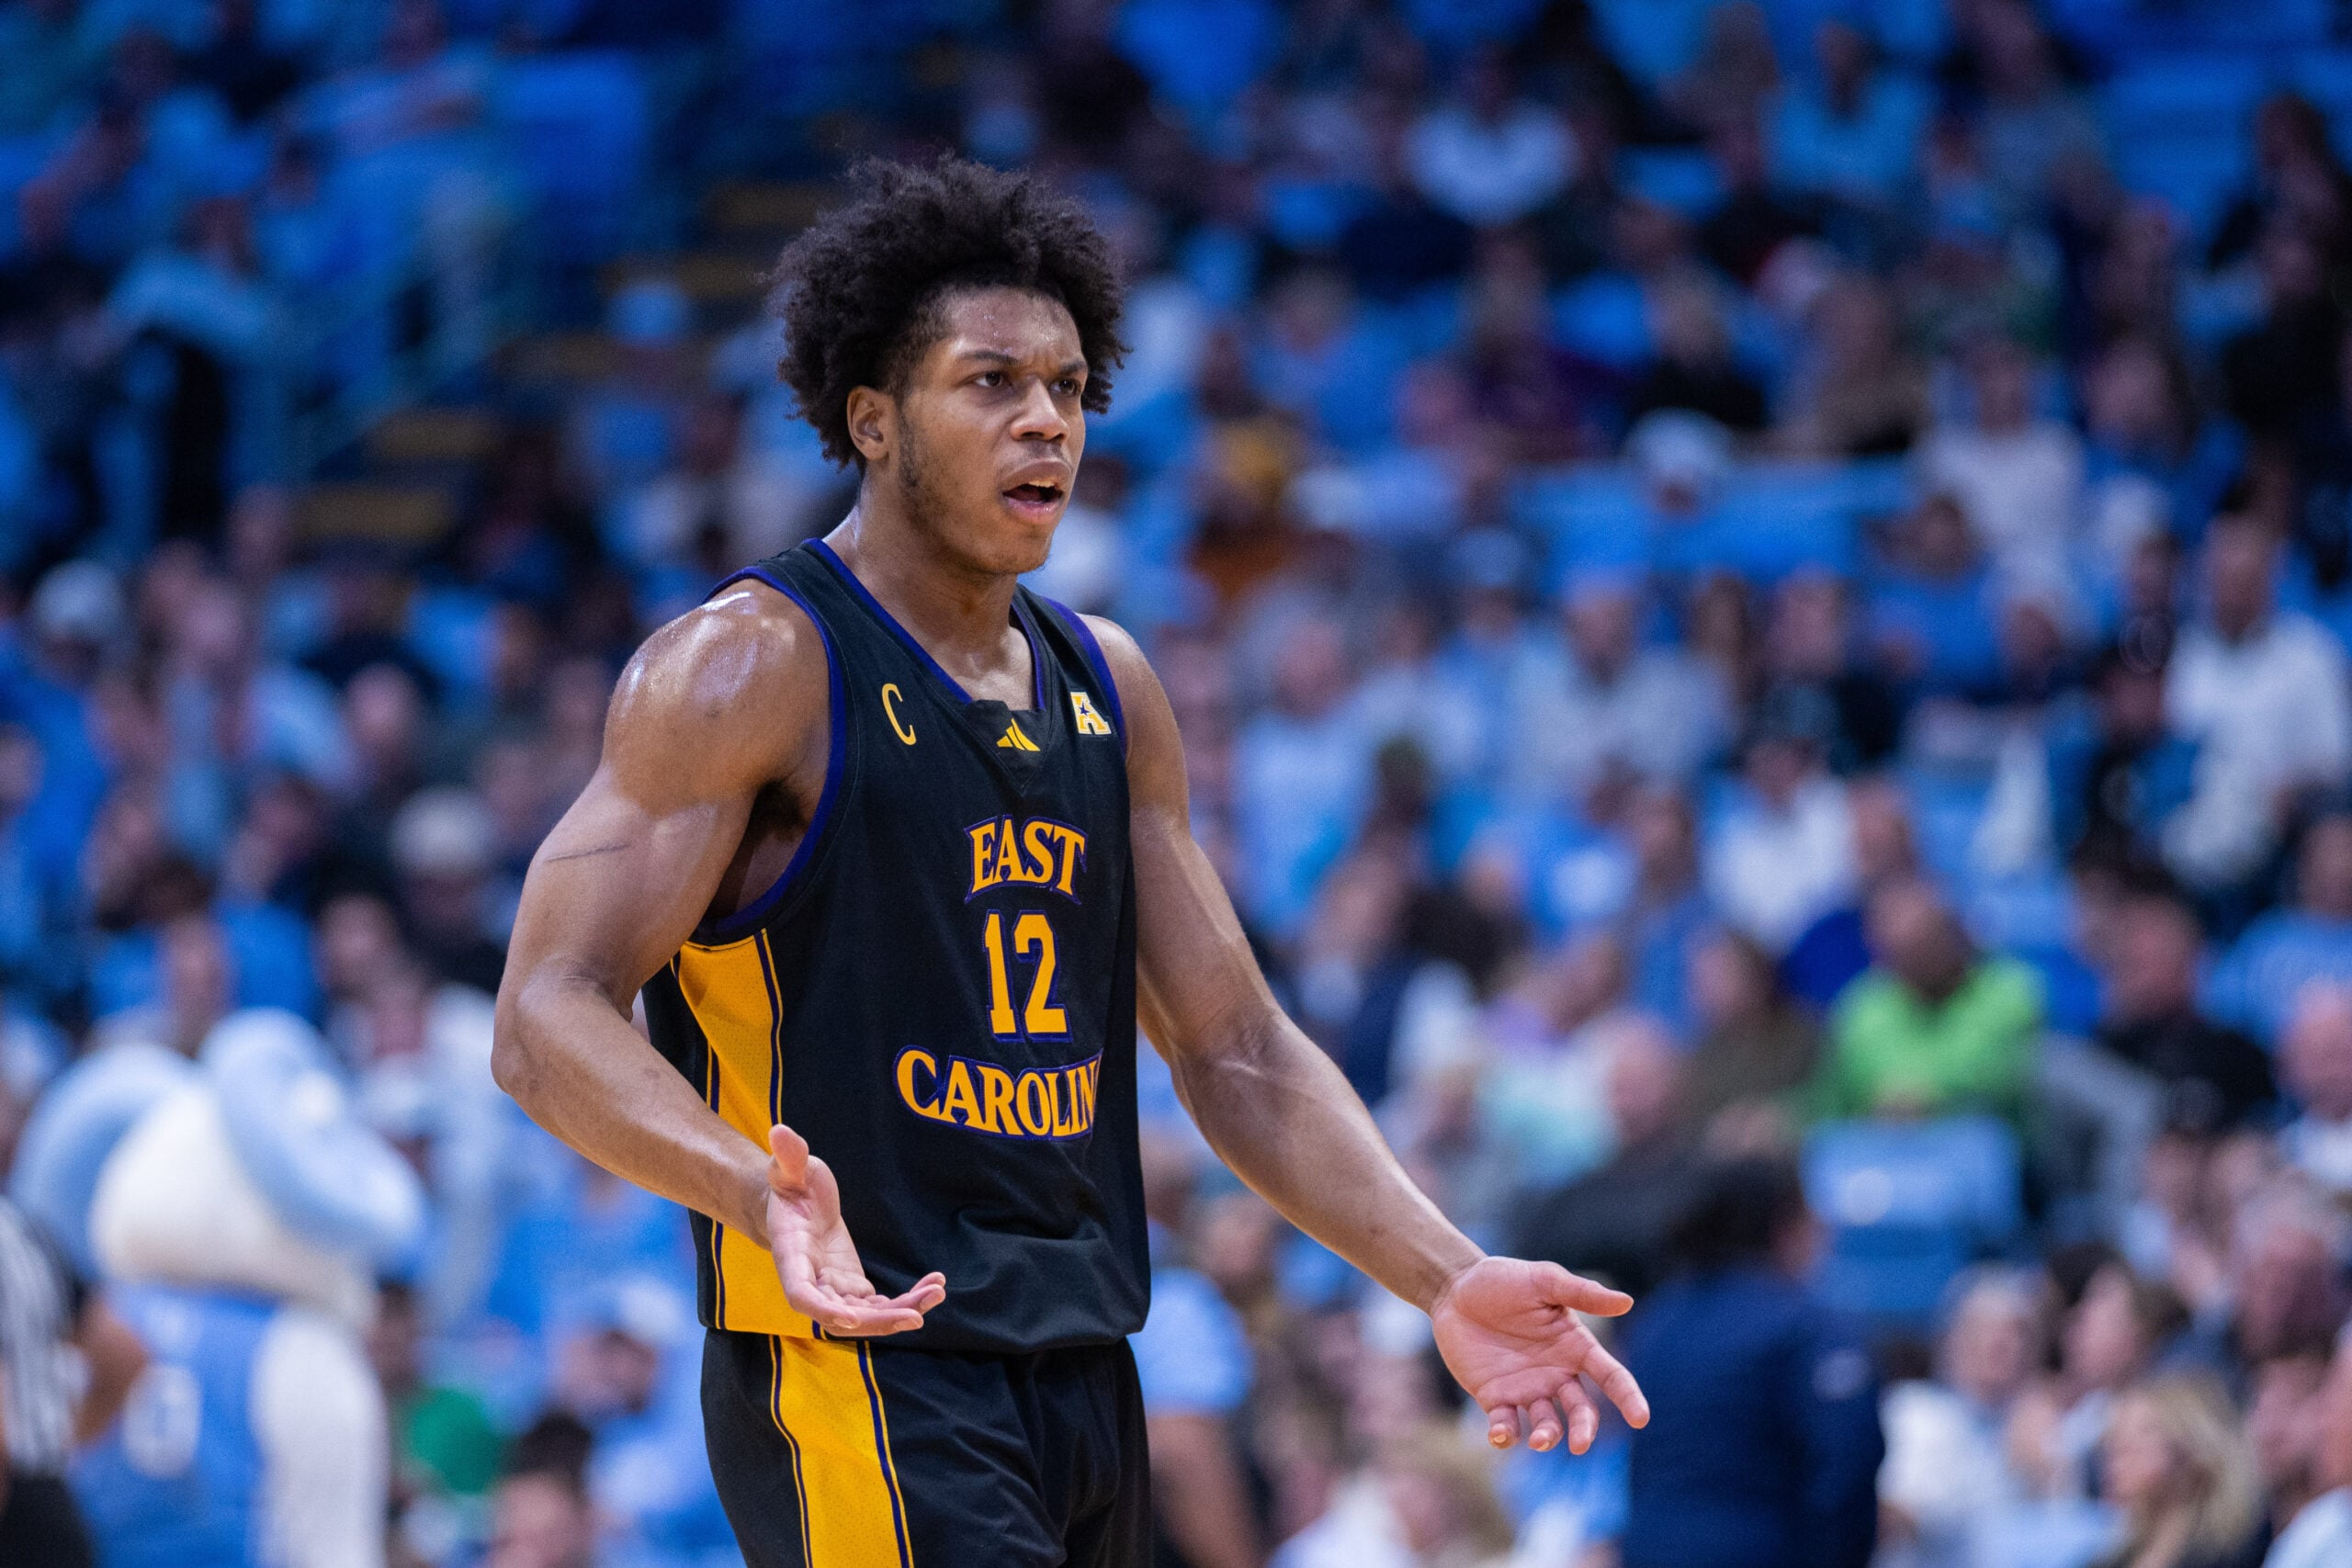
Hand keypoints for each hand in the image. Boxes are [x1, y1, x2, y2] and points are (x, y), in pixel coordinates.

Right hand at [764, 1125, 945, 1335]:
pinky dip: (907, 1301)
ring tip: (936, 1294)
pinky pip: (880, 1305)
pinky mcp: (853, 1287)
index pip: (801, 1294)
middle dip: (878, 1321)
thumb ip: (788, 1156)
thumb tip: (780, 1131)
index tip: (851, 1317)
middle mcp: (811, 1281)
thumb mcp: (789, 1168)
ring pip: (865, 1316)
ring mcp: (834, 1288)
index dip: (824, 1309)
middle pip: (841, 1315)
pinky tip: (934, 1286)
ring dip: (900, 1313)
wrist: (796, 1204)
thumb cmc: (791, 1185)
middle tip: (916, 1317)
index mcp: (791, 1256)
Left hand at [1429, 1256, 1648, 1454]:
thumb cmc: (1503, 1280)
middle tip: (1579, 1444)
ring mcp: (1526, 1389)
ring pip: (1548, 1425)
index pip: (1611, 1376)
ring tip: (1539, 1440)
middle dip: (1584, 1430)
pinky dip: (1506, 1436)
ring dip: (1547, 1436)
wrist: (1454, 1289)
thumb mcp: (1542, 1280)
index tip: (1641, 1418)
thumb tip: (1627, 1302)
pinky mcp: (1495, 1398)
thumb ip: (1581, 1293)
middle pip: (1581, 1411)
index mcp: (1575, 1346)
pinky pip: (1506, 1426)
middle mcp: (1556, 1374)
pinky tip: (1500, 1434)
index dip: (1628, 1398)